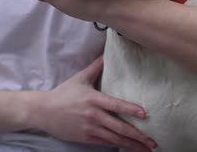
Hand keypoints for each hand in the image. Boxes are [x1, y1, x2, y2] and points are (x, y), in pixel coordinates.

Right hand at [31, 56, 157, 150]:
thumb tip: (106, 53)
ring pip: (114, 138)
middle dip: (137, 135)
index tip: (145, 114)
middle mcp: (93, 115)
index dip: (131, 110)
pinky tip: (128, 148)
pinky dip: (117, 146)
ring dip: (131, 144)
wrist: (43, 111)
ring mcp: (89, 128)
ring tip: (145, 149)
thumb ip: (96, 67)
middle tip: (153, 141)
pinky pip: (104, 143)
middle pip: (119, 127)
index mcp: (94, 99)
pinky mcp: (84, 137)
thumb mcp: (80, 78)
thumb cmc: (64, 93)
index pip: (116, 105)